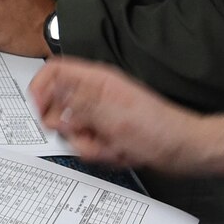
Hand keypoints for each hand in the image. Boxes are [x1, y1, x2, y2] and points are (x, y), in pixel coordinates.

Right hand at [28, 58, 204, 174]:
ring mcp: (100, 115)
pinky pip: (86, 145)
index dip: (40, 89)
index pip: (55, 70)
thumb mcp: (112, 115)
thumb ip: (78, 102)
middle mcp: (95, 95)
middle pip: (58, 107)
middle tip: (88, 133)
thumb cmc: (158, 130)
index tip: (40, 111)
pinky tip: (118, 151)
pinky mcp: (105, 132)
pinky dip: (100, 152)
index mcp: (97, 80)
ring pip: (72, 131)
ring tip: (112, 145)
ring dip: (89, 144)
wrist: (183, 150)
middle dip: (70, 129)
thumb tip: (50, 91)